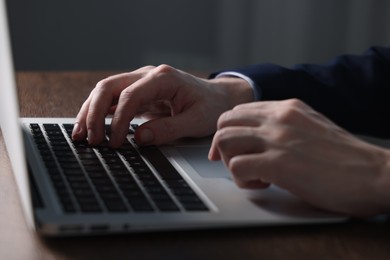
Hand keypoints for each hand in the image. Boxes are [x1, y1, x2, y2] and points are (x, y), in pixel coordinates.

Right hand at [72, 65, 253, 146]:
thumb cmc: (211, 107)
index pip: (130, 95)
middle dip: (94, 113)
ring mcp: (141, 82)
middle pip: (109, 87)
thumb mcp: (196, 121)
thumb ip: (168, 130)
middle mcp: (148, 75)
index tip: (114, 142)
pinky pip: (113, 100)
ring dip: (90, 111)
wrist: (218, 99)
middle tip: (89, 139)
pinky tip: (90, 128)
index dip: (118, 120)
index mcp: (163, 78)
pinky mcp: (139, 93)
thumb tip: (138, 139)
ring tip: (80, 134)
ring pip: (106, 91)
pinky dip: (99, 113)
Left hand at [209, 99, 389, 216]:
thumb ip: (286, 125)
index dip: (230, 131)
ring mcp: (277, 138)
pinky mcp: (278, 163)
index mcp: (287, 108)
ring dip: (230, 162)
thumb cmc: (345, 158)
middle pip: (225, 122)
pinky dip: (242, 180)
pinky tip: (264, 185)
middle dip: (222, 145)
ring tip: (252, 175)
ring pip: (225, 140)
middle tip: (234, 162)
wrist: (374, 175)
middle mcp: (279, 118)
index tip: (232, 148)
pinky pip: (236, 167)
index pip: (239, 111)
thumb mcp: (313, 126)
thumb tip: (260, 136)